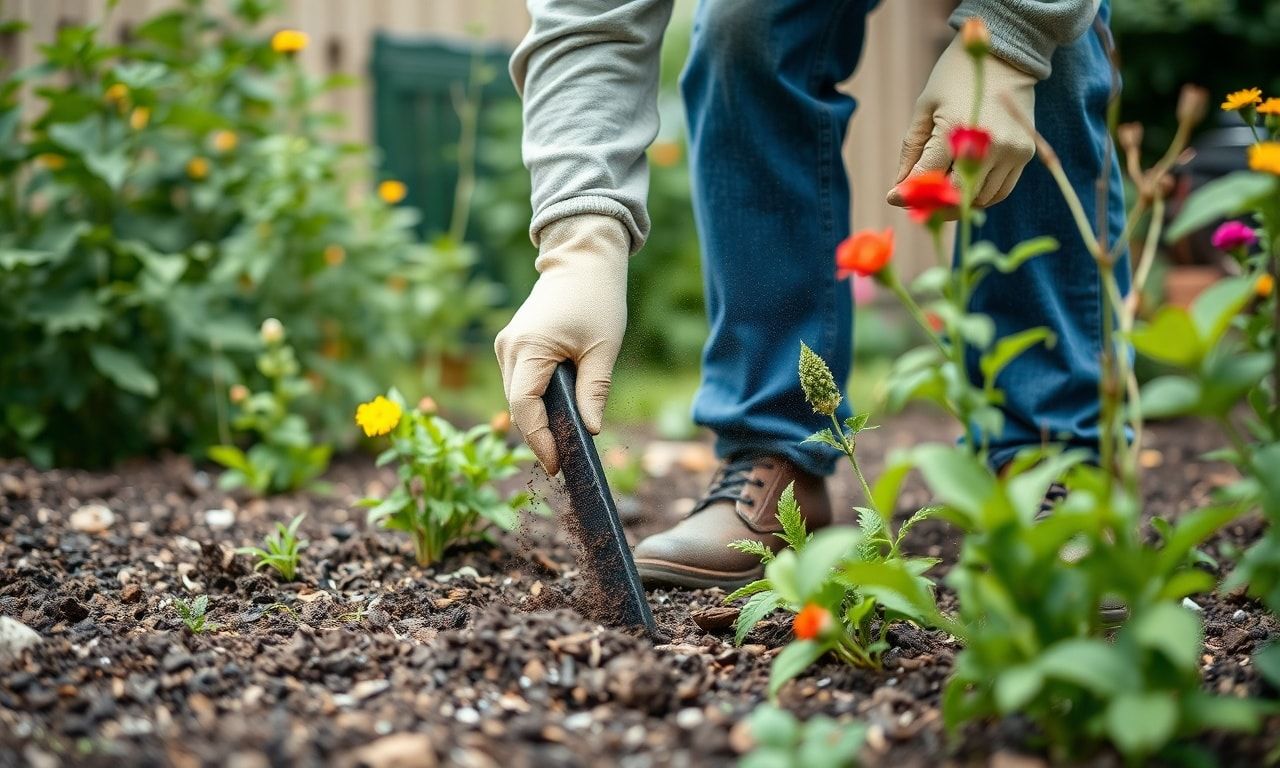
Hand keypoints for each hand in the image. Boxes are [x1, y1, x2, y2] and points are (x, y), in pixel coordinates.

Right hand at [494, 214, 629, 475]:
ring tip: (561, 442)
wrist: (581, 259)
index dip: (539, 440)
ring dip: (535, 419)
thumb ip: (594, 391)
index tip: (556, 464)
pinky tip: (555, 413)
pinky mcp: (512, 343)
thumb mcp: (603, 348)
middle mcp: (509, 348)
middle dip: (537, 435)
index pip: (525, 407)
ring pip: (515, 395)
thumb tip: (589, 430)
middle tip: (563, 460)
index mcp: (530, 348)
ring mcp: (506, 344)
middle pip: (516, 406)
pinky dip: (534, 400)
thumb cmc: (597, 298)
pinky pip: (519, 381)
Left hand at [887, 34, 1037, 211]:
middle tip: (916, 203)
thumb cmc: (954, 79)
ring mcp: (1011, 151)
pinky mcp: (1025, 153)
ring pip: (980, 199)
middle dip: (932, 205)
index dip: (907, 193)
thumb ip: (912, 150)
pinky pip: (1001, 191)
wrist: (1003, 55)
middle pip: (955, 195)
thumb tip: (900, 187)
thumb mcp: (925, 108)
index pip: (929, 176)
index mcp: (957, 128)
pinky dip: (980, 196)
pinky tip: (963, 188)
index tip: (892, 197)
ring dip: (957, 204)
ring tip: (939, 197)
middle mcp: (988, 144)